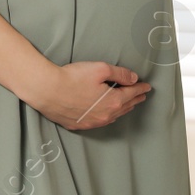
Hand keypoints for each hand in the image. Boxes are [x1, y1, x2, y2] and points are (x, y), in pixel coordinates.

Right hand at [28, 61, 150, 130]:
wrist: (47, 90)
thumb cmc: (72, 77)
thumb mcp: (100, 69)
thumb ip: (120, 73)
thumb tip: (134, 78)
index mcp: (113, 101)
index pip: (132, 93)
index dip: (141, 88)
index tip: (148, 86)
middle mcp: (105, 115)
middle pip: (125, 106)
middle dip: (134, 100)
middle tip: (141, 96)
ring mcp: (92, 122)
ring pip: (113, 116)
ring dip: (122, 109)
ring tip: (128, 105)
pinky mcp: (79, 125)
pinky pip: (99, 122)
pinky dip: (107, 116)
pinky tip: (107, 115)